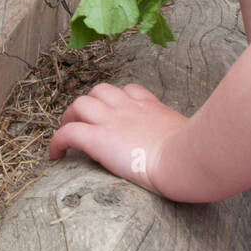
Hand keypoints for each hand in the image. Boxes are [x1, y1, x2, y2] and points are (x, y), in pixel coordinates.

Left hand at [48, 82, 186, 197]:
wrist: (185, 159)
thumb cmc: (194, 154)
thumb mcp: (192, 137)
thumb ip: (183, 138)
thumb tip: (192, 150)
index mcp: (152, 108)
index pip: (131, 91)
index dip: (119, 100)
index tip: (116, 114)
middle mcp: (129, 108)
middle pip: (101, 91)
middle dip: (90, 104)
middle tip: (85, 123)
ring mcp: (111, 120)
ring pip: (80, 104)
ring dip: (70, 117)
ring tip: (67, 134)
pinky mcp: (98, 138)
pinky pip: (67, 133)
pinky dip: (57, 142)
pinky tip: (55, 155)